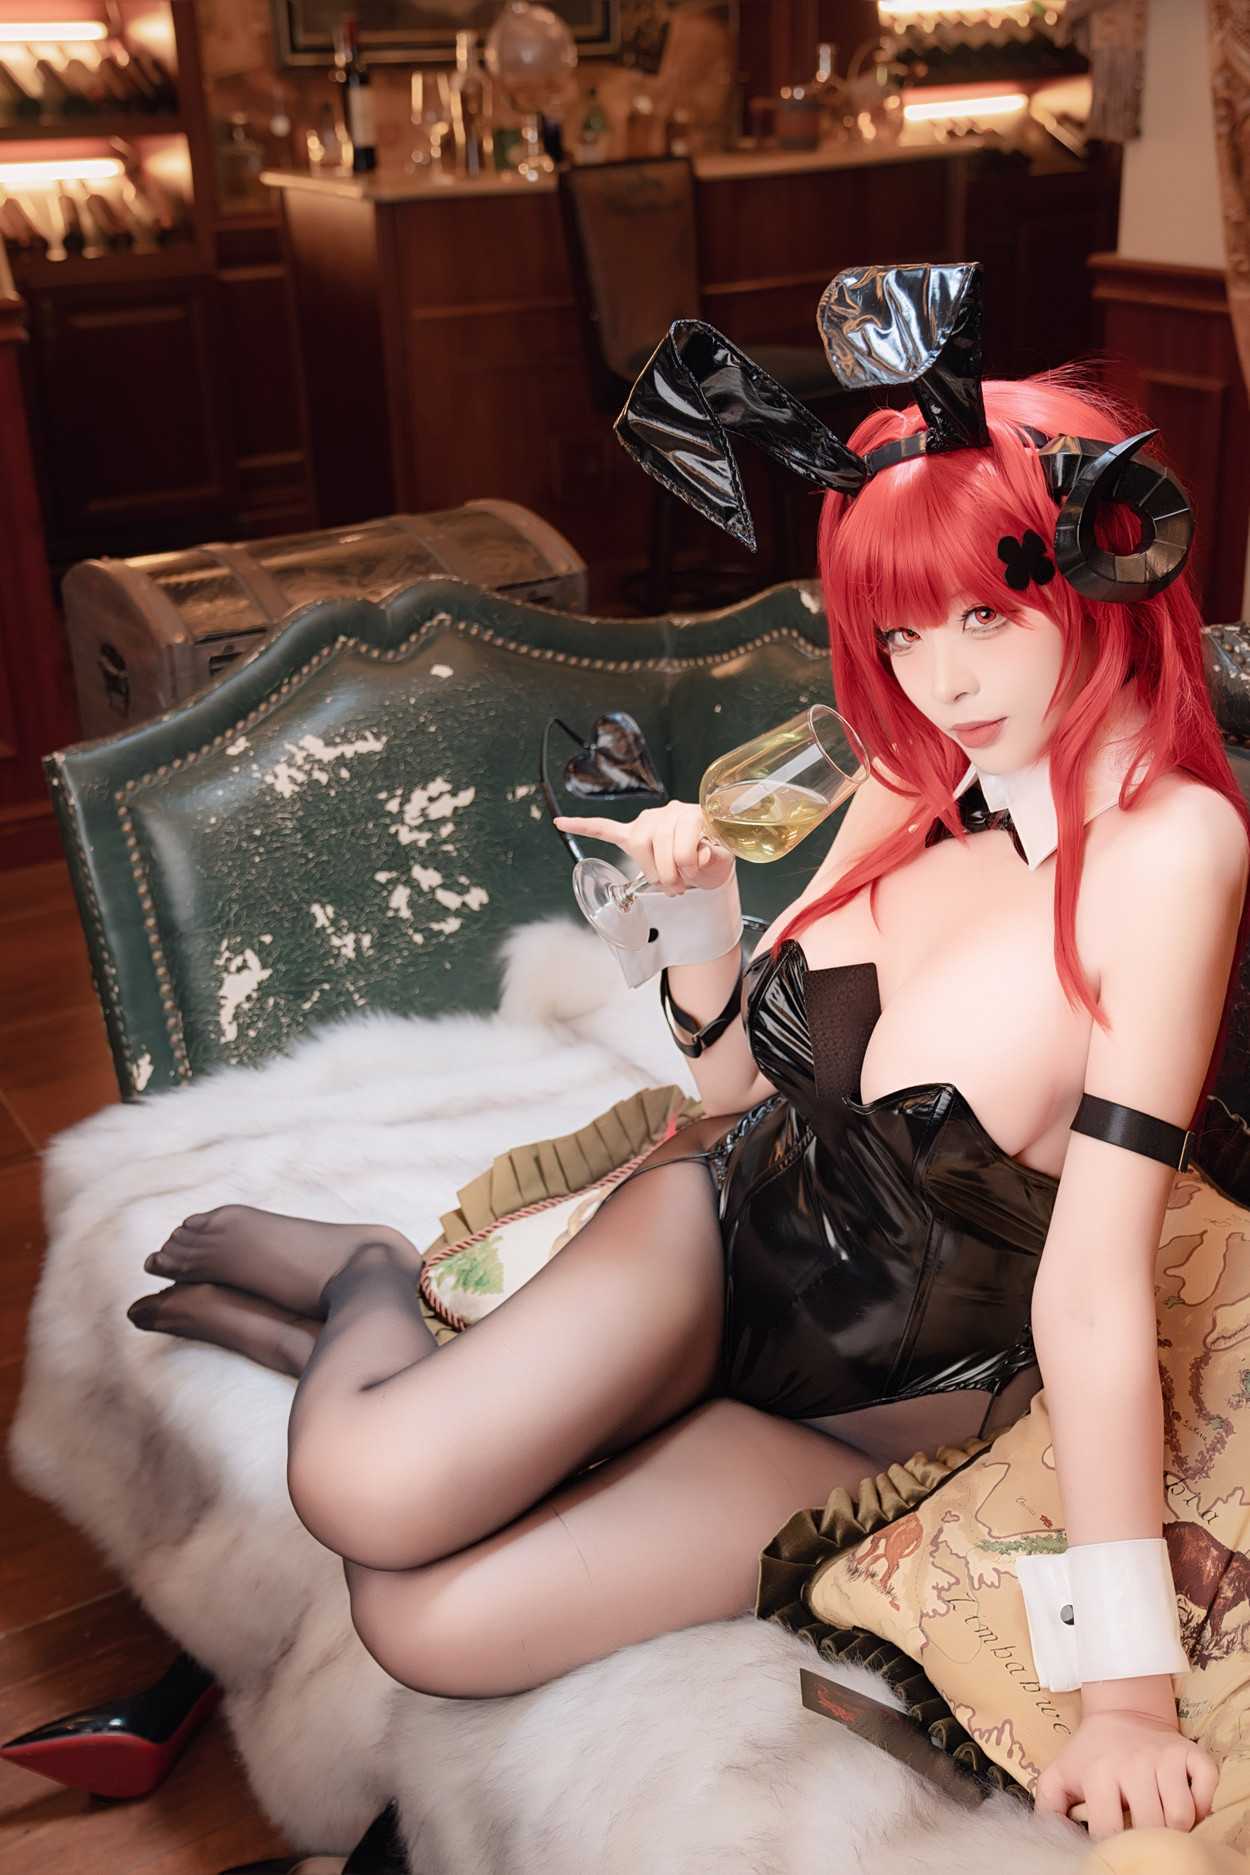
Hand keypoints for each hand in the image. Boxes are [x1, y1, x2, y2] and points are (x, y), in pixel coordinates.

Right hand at [552, 801, 735, 894]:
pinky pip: (604, 827)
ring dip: (650, 869)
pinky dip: (583, 825)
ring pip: (637, 844)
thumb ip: (715, 855)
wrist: (709, 856)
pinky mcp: (632, 832)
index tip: (692, 878)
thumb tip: (701, 853)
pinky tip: (562, 822)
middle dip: (668, 873)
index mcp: (693, 814)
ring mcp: (649, 820)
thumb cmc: (713, 857)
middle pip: (656, 843)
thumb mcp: (723, 860)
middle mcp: (668, 811)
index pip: (679, 841)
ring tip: (664, 881)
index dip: (686, 866)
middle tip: (678, 888)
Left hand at [1035, 1710, 1218, 1838]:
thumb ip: (1049, 1809)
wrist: (1122, 1711)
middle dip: (1148, 1838)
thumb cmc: (1091, 1753)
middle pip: (1152, 1826)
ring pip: (1181, 1815)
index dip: (1111, 1845)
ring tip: (1161, 1818)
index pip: (1109, 1830)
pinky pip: (1207, 1786)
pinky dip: (1202, 1802)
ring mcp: (1165, 1756)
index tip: (1112, 1842)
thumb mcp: (1060, 1775)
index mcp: (1099, 1773)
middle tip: (1142, 1830)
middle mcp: (1133, 1763)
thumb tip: (1049, 1839)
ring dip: (1176, 1826)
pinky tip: (1185, 1800)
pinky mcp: (1191, 1751)